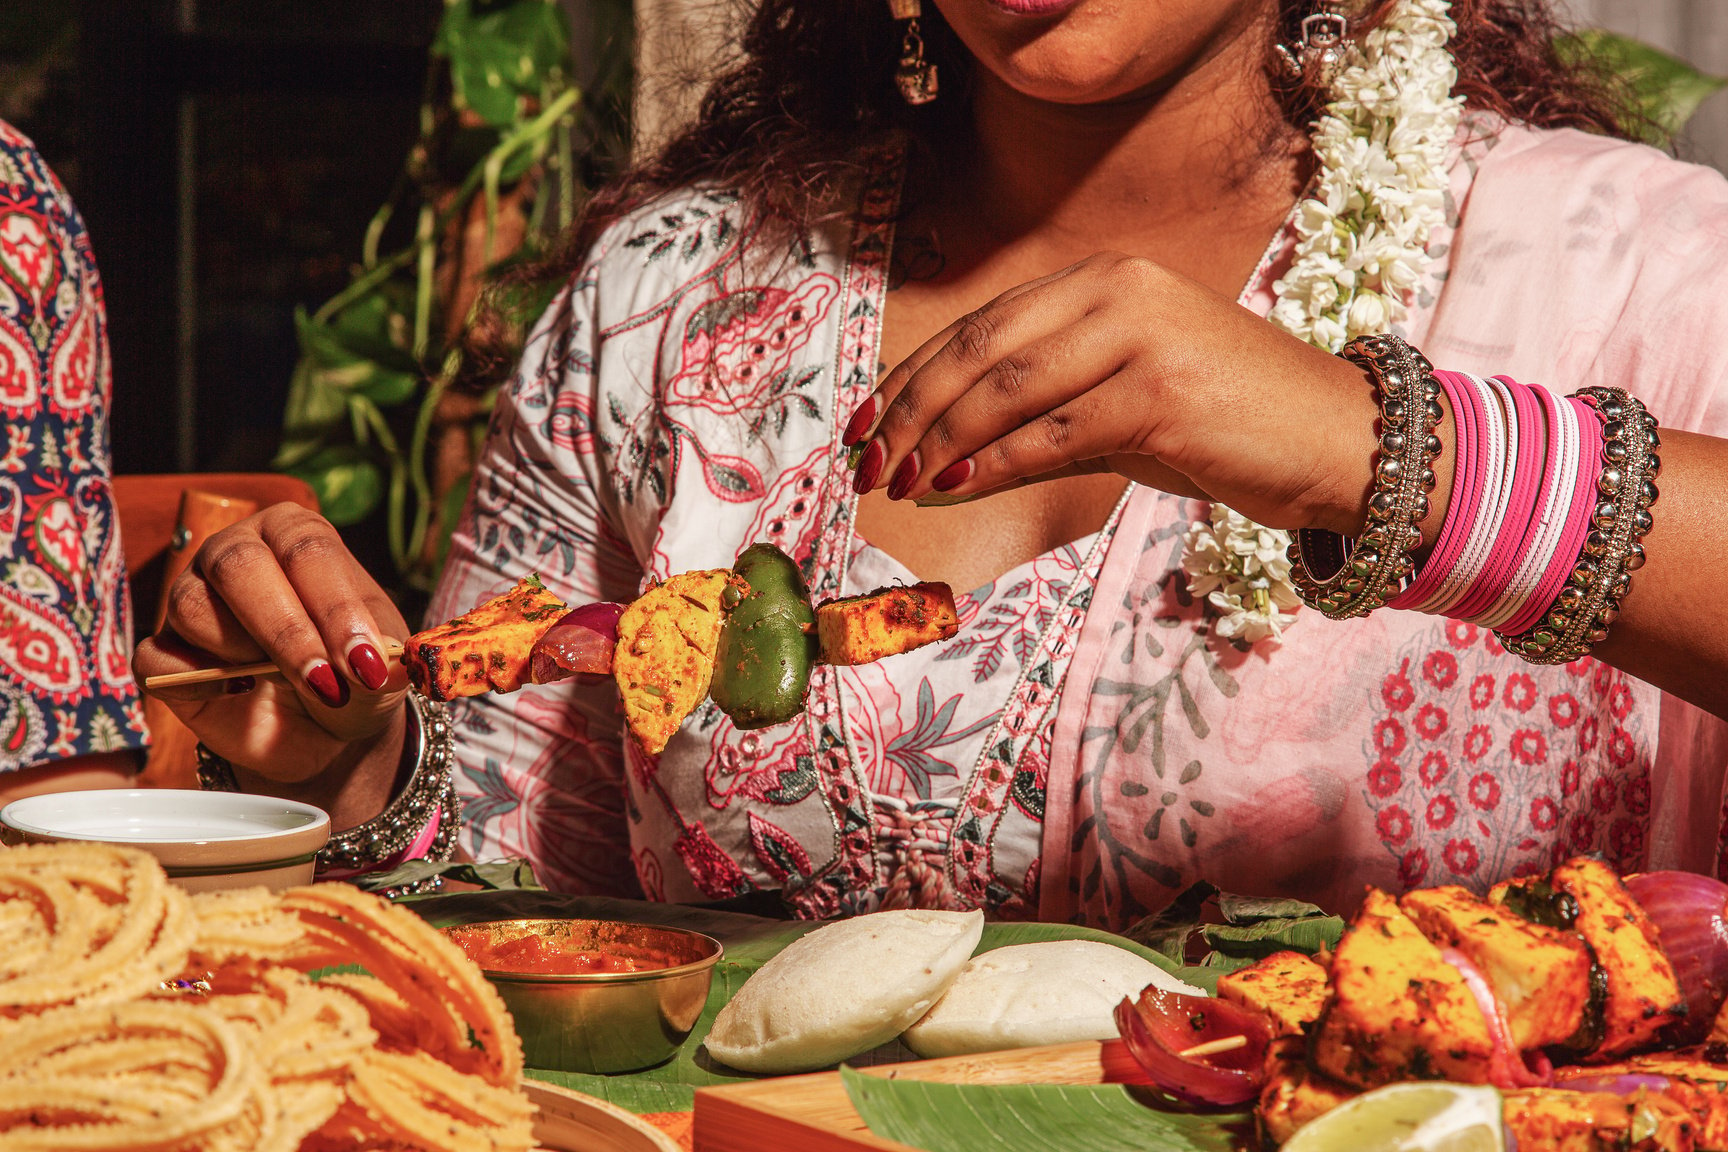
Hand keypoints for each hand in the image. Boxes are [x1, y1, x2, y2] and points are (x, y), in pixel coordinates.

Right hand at [132, 504, 409, 784]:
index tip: (364, 662)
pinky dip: (196, 682)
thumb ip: (382, 661)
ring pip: (191, 605)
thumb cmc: (355, 678)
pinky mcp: (165, 653)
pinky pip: (156, 658)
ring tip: (282, 681)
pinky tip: (238, 692)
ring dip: (242, 653)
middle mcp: (236, 552)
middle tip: (326, 683)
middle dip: (286, 631)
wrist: (327, 729)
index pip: (307, 548)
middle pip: (238, 565)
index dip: (335, 606)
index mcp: (295, 534)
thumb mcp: (382, 670)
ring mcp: (192, 597)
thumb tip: (377, 665)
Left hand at [845, 252, 1382, 533]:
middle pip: (981, 347)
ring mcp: (1143, 334)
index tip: (864, 422)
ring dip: (943, 436)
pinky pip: (1057, 428)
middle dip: (911, 406)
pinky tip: (957, 482)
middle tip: (868, 458)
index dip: (912, 375)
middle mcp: (1119, 289)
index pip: (981, 324)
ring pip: (1009, 385)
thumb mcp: (1121, 407)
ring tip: (902, 479)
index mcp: (1103, 280)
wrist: (1336, 440)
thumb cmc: (1225, 424)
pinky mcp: (1163, 389)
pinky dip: (1000, 459)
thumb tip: (942, 457)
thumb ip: (1039, 415)